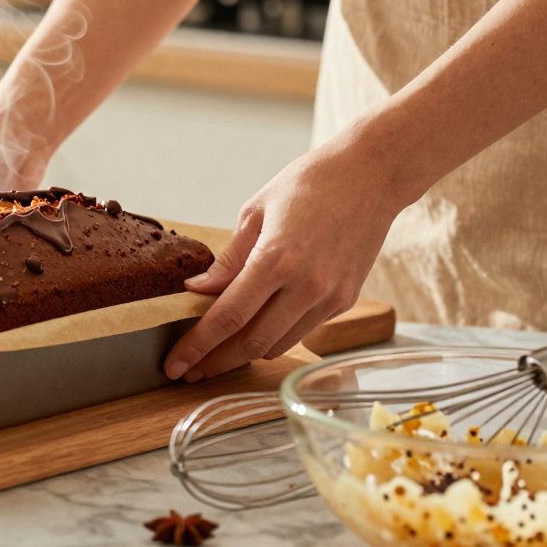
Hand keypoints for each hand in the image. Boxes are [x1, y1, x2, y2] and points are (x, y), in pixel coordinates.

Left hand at [163, 138, 406, 381]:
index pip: (227, 317)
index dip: (197, 346)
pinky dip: (275, 336)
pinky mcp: (346, 301)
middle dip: (216, 362)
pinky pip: (302, 331)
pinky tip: (255, 331)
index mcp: (276, 259)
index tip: (174, 365)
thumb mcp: (255, 212)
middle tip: (189, 371)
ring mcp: (330, 297)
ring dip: (245, 354)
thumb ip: (228, 260)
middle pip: (252, 343)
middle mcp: (306, 285)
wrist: (372, 175)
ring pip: (278, 344)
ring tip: (216, 355)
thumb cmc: (309, 184)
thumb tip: (196, 291)